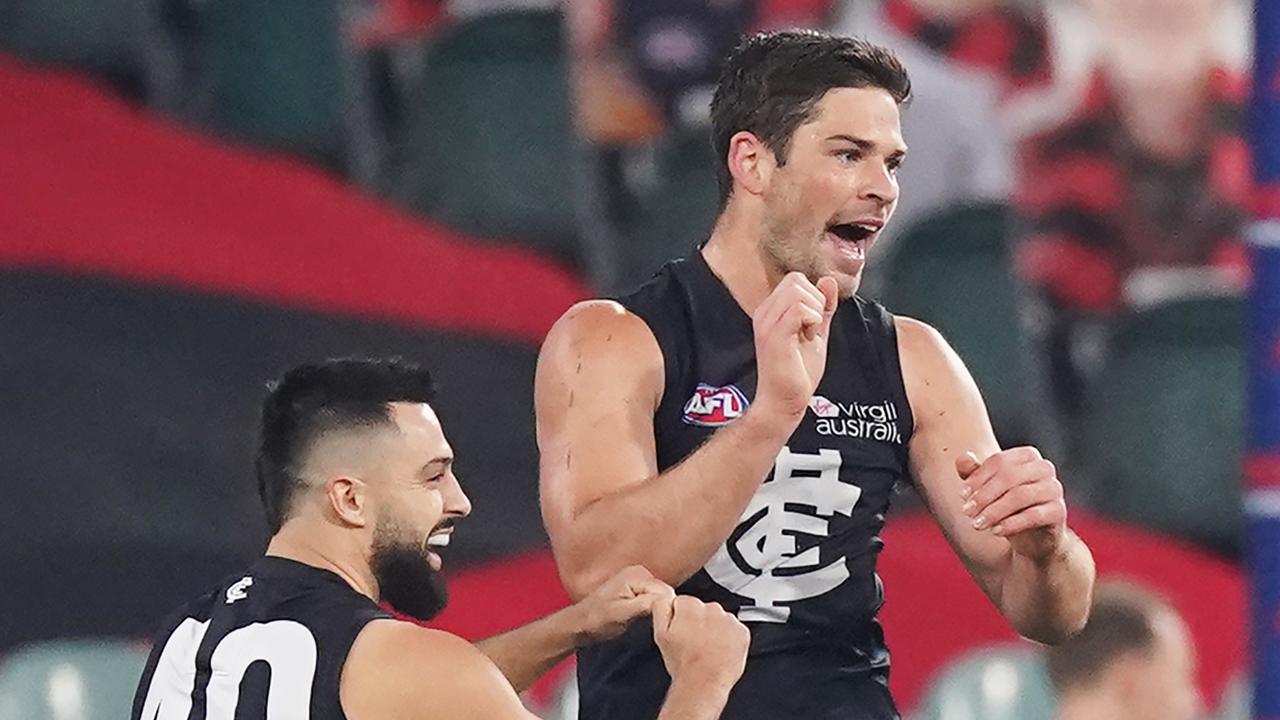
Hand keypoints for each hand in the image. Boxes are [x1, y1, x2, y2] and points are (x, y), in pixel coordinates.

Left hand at [572, 565, 674, 644]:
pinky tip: (639, 618)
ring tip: (639, 621)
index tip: (650, 622)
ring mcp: (638, 579)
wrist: (581, 623)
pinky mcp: (637, 588)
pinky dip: (651, 610)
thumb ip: (646, 605)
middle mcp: (640, 571)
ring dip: (655, 611)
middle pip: (665, 594)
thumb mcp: (623, 614)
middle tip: (643, 622)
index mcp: (637, 574)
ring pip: (661, 598)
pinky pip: (654, 599)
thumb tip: (667, 600)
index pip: (666, 592)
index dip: (663, 610)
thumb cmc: (598, 620)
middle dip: (659, 609)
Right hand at [653, 595, 749, 688]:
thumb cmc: (683, 664)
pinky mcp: (742, 633)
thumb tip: (665, 596)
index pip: (684, 602)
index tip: (682, 632)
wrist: (703, 684)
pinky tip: (720, 650)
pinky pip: (734, 630)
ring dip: (715, 629)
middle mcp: (712, 609)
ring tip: (707, 649)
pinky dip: (729, 638)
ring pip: (720, 619)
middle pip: (703, 609)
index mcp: (690, 606)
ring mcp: (729, 621)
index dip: (680, 618)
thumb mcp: (660, 634)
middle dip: (699, 622)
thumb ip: (661, 608)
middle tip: (694, 643)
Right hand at [752, 273, 837, 420]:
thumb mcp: (816, 332)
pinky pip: (799, 309)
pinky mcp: (774, 336)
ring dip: (814, 311)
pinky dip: (813, 320)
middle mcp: (765, 313)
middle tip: (812, 328)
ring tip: (809, 334)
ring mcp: (767, 323)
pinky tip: (809, 338)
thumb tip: (828, 280)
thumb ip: (823, 307)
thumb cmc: (796, 372)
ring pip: (798, 291)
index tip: (813, 323)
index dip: (813, 295)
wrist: (784, 401)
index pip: (795, 280)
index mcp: (771, 311)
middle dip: (815, 300)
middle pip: (796, 280)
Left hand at [956, 448, 1067, 561]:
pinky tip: (995, 531)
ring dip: (994, 511)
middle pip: (1009, 476)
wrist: (1033, 537)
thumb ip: (973, 472)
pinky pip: (1034, 515)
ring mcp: (1054, 489)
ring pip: (1020, 495)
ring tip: (977, 524)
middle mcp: (1044, 468)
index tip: (962, 495)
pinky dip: (1011, 524)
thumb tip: (962, 458)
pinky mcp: (1058, 511)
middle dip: (984, 495)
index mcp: (1027, 456)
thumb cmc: (1007, 505)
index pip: (999, 461)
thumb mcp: (987, 489)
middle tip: (966, 511)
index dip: (977, 478)